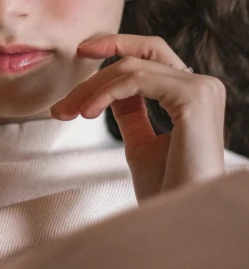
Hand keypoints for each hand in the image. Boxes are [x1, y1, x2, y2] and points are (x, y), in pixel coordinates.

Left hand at [51, 34, 225, 199]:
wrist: (182, 223)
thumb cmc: (166, 193)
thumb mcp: (141, 145)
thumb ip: (130, 114)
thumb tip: (108, 91)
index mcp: (194, 94)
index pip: (152, 54)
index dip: (117, 45)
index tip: (82, 52)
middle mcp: (203, 86)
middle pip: (141, 54)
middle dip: (99, 61)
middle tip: (67, 79)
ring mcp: (201, 88)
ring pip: (132, 67)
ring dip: (91, 88)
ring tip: (66, 112)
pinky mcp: (193, 97)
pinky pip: (136, 80)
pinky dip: (104, 92)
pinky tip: (86, 112)